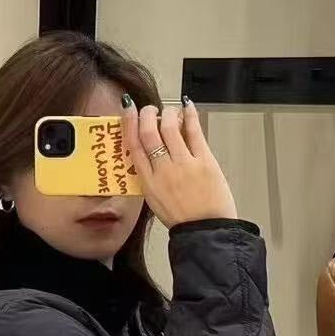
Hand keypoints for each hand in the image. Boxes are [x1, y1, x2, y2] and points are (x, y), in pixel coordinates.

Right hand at [122, 98, 236, 229]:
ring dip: (168, 113)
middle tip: (150, 109)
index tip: (129, 109)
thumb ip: (150, 175)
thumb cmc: (181, 217)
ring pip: (170, 127)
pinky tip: (187, 106)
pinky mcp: (205, 161)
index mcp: (148, 181)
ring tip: (169, 111)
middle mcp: (163, 170)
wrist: (205, 230)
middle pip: (149, 132)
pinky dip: (190, 115)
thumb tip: (150, 149)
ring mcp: (184, 164)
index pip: (133, 145)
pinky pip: (194, 132)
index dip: (129, 123)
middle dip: (147, 114)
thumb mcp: (155, 199)